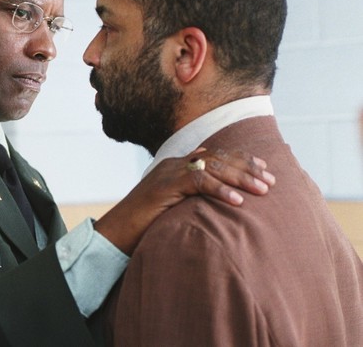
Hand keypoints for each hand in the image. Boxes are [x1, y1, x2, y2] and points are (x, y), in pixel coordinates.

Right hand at [94, 148, 274, 254]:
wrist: (115, 231)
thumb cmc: (144, 224)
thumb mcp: (172, 206)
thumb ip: (191, 197)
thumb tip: (214, 198)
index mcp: (176, 166)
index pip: (214, 155)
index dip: (240, 159)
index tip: (263, 167)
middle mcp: (174, 164)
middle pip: (217, 158)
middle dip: (247, 167)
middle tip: (271, 180)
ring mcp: (168, 173)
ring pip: (211, 167)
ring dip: (240, 178)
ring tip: (263, 190)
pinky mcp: (165, 186)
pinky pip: (197, 182)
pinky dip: (220, 190)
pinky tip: (237, 200)